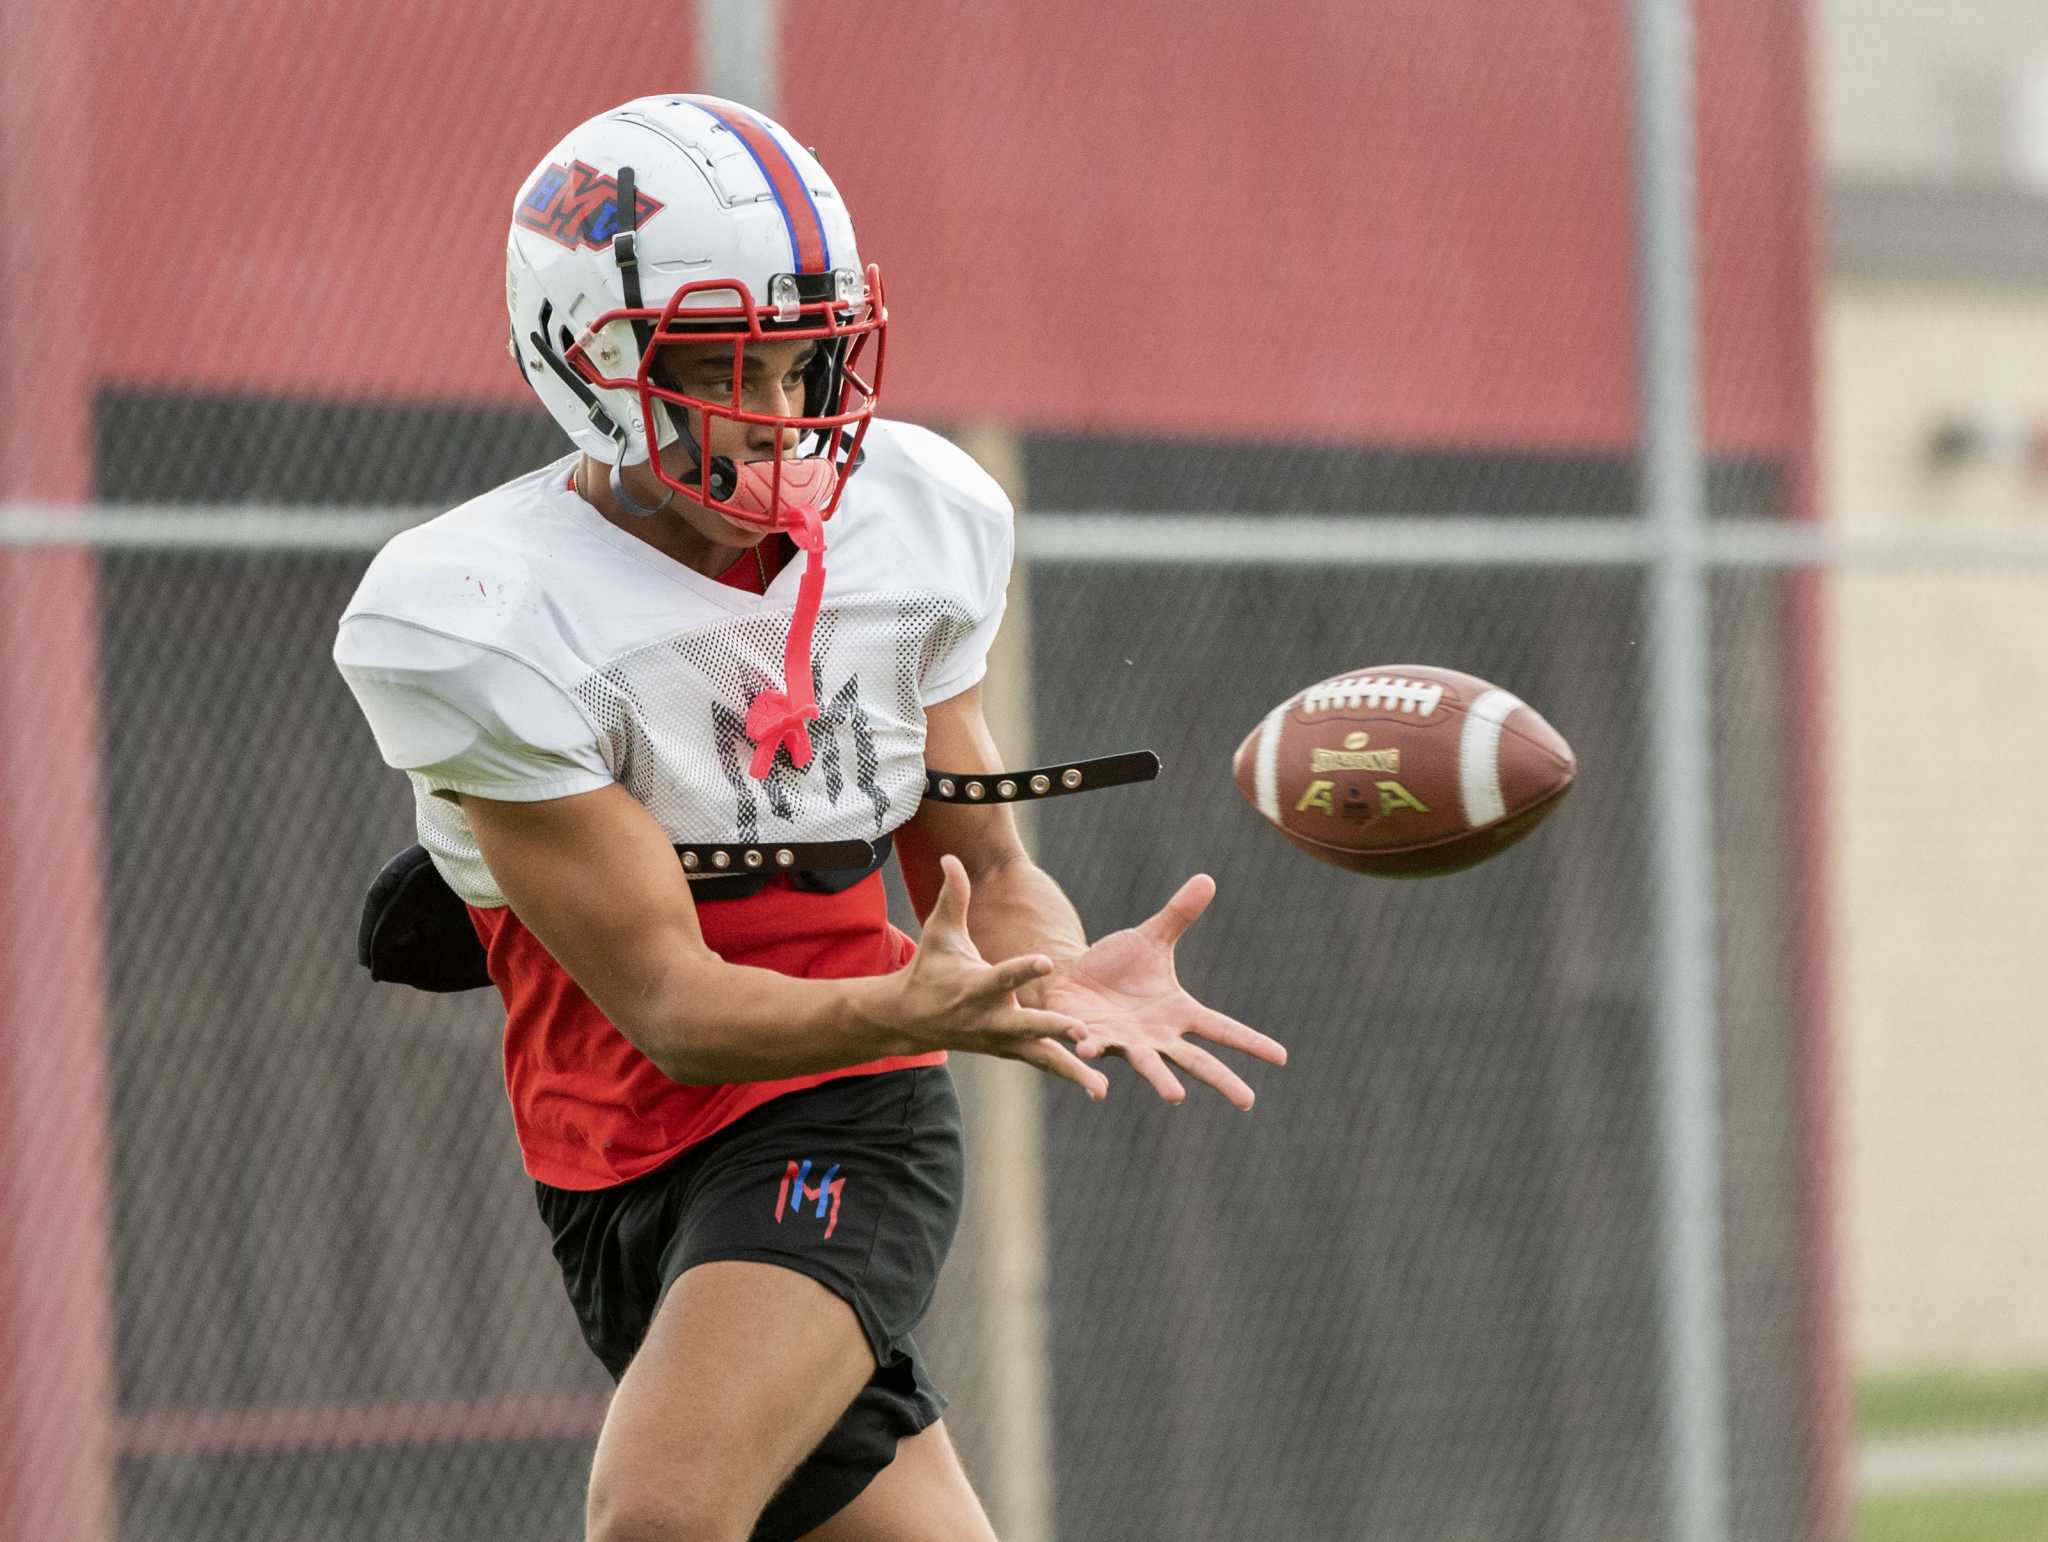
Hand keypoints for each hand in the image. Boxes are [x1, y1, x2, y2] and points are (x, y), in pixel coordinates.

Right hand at [889, 856, 1107, 1098]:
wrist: (911, 1020)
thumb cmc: (930, 969)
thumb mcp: (938, 932)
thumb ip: (951, 896)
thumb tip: (951, 858)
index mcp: (974, 987)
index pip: (1002, 976)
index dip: (1022, 969)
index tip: (1045, 960)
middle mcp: (990, 1018)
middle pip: (1026, 1025)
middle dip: (1054, 1028)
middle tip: (1082, 1031)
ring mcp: (1001, 1040)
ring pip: (1040, 1056)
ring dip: (1071, 1069)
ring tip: (1100, 1086)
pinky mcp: (1011, 1052)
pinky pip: (1043, 1064)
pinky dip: (1069, 1074)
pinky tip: (1098, 1086)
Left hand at [1034, 874, 1286, 1109]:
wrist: (1069, 977)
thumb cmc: (1115, 966)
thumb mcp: (1150, 938)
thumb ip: (1179, 915)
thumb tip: (1207, 879)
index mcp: (1178, 1012)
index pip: (1222, 1029)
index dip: (1251, 1042)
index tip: (1282, 1057)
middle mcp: (1157, 1035)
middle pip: (1196, 1062)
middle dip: (1222, 1081)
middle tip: (1248, 1101)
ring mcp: (1126, 1042)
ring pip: (1149, 1064)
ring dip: (1162, 1080)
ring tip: (1177, 1096)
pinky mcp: (1093, 1038)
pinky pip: (1097, 1050)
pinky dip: (1096, 1056)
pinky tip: (1095, 1073)